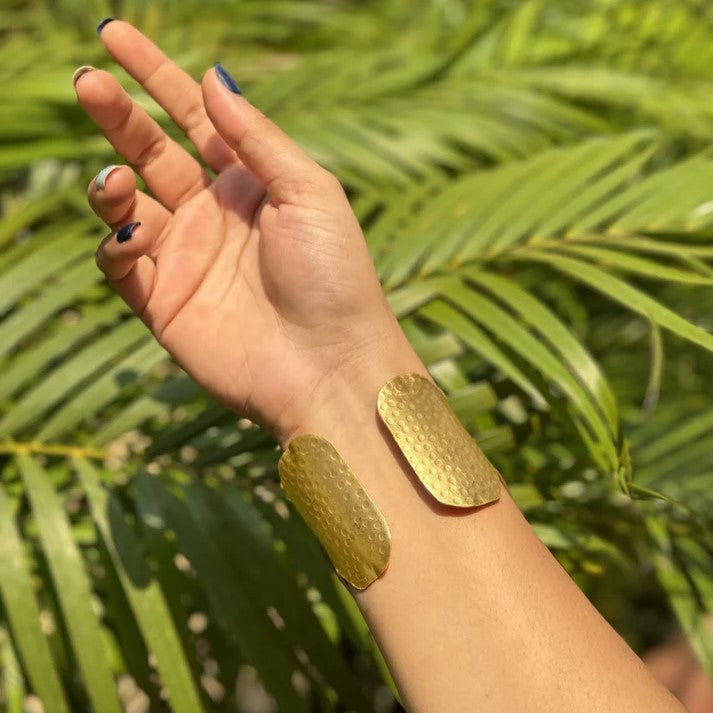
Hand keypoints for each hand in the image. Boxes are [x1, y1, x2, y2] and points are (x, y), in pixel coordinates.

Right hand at [74, 21, 420, 443]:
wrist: (330, 366)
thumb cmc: (334, 278)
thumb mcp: (308, 192)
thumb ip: (257, 136)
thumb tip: (212, 76)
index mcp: (251, 185)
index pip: (194, 118)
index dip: (155, 76)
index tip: (115, 35)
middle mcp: (214, 217)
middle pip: (151, 151)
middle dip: (117, 115)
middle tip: (86, 80)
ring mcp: (186, 259)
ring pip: (126, 206)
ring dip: (110, 186)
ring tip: (117, 183)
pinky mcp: (164, 303)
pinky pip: (119, 263)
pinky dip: (116, 243)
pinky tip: (136, 237)